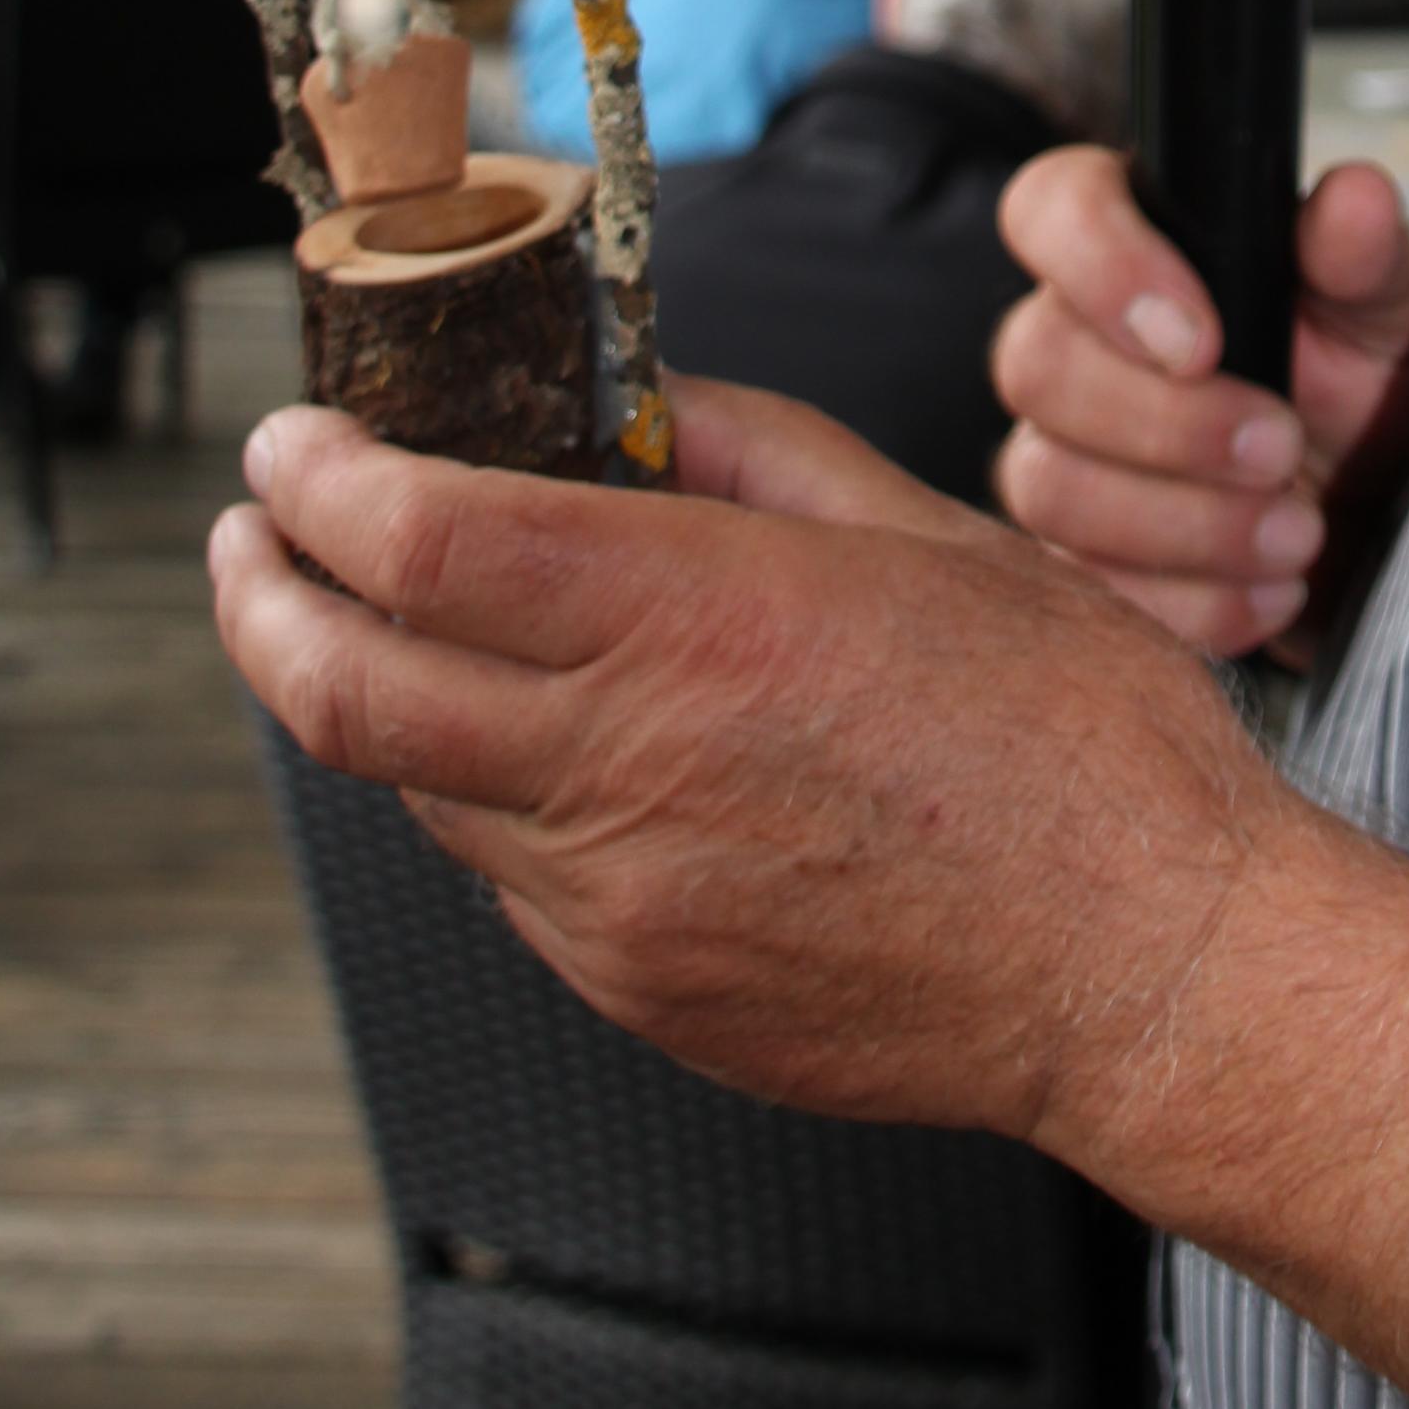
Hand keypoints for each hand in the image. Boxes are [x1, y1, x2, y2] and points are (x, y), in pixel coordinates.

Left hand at [211, 377, 1408, 1402]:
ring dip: (383, 699)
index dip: (319, 484)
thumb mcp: (931, 535)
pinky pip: (514, 885)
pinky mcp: (645, 994)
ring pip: (417, 792)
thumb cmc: (1084, 755)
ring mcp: (620, 908)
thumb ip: (755, 458)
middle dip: (260, 598)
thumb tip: (638, 414)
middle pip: (340, 688)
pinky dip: (500, 804)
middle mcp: (631, 772)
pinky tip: (576, 758)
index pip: (418, 542)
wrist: (1154, 972)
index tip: (298, 447)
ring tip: (421, 635)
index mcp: (702, 626)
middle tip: (254, 543)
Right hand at [991, 150, 1408, 657]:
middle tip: (1282, 451)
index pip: (1052, 208)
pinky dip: (1193, 603)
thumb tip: (1354, 199)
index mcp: (1136, 243)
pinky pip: (1087, 591)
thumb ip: (1364, 255)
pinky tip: (1275, 592)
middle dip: (1167, 425)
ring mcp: (1059, 454)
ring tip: (1298, 535)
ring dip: (1186, 524)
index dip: (1105, 269)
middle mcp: (1072, 340)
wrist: (1382, 519)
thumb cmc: (1368, 387)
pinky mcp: (1075, 558)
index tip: (1204, 344)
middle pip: (1034, 364)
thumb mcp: (1387, 314)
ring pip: (1050, 486)